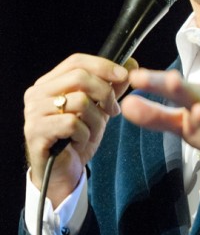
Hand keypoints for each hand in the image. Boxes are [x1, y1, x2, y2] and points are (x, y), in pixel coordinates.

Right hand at [24, 53, 136, 206]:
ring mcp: (33, 112)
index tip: (124, 76)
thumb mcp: (99, 109)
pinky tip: (80, 141)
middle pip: (79, 77)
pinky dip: (84, 133)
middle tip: (114, 110)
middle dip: (105, 92)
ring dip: (96, 118)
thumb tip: (131, 64)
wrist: (63, 172)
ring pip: (79, 101)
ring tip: (93, 131)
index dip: (103, 65)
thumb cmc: (77, 139)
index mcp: (49, 83)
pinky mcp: (35, 131)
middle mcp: (37, 93)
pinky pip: (71, 123)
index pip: (76, 61)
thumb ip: (111, 86)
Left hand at [122, 68, 199, 179]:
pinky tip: (197, 114)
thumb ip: (156, 117)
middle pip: (183, 88)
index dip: (148, 81)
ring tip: (168, 82)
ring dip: (186, 92)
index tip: (125, 76)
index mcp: (193, 97)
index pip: (168, 87)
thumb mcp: (185, 127)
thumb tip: (125, 105)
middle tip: (137, 75)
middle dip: (161, 81)